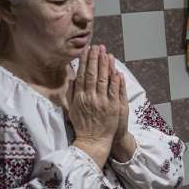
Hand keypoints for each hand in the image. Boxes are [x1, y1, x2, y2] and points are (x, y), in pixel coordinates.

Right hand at [69, 45, 126, 166]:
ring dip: (106, 65)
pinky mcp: (113, 108)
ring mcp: (102, 102)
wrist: (93, 141)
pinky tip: (117, 70)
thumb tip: (72, 79)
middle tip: (98, 46)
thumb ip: (71, 93)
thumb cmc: (82, 125)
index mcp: (79, 97)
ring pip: (104, 80)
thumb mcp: (72, 108)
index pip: (82, 74)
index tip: (87, 50)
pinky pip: (115, 91)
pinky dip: (116, 80)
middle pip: (93, 74)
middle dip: (96, 59)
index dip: (85, 61)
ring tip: (107, 53)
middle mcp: (90, 97)